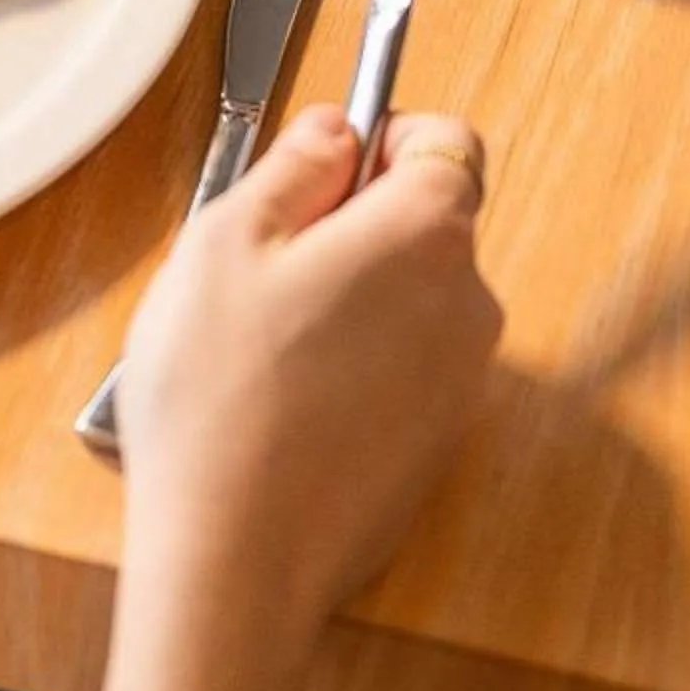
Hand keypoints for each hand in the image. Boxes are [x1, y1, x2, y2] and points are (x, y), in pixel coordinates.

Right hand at [115, 105, 501, 641]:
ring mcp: (458, 384)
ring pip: (407, 300)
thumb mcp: (225, 237)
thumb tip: (335, 131)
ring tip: (256, 345)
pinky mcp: (434, 448)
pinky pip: (399, 371)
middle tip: (260, 265)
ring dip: (346, 300)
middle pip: (425, 224)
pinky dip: (351, 368)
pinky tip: (278, 403)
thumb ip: (295, 165)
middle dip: (352, 226)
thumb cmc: (221, 394)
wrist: (236, 559)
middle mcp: (468, 304)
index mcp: (426, 234)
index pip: (445, 140)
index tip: (316, 169)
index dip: (380, 139)